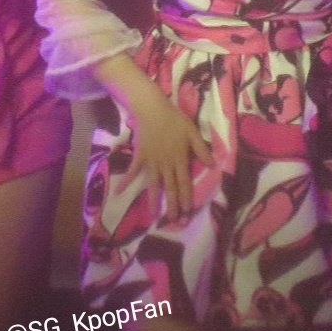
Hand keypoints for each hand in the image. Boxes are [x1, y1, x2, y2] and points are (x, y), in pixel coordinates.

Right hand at [124, 96, 214, 221]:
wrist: (152, 109)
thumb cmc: (174, 120)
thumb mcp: (192, 132)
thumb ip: (201, 149)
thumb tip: (212, 165)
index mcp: (180, 159)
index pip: (184, 182)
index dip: (186, 198)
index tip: (187, 212)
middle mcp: (166, 164)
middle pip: (170, 188)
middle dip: (172, 205)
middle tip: (173, 221)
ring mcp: (151, 162)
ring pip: (153, 184)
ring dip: (153, 201)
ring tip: (153, 216)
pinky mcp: (140, 157)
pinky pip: (132, 171)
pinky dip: (126, 182)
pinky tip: (119, 193)